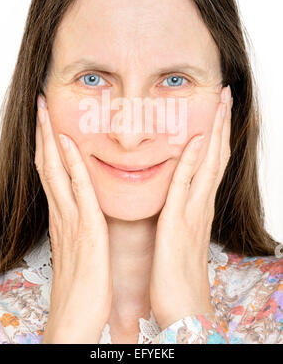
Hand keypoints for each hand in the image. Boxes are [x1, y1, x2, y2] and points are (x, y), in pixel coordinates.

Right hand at [34, 95, 111, 342]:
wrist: (76, 319)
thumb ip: (79, 227)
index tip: (47, 123)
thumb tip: (83, 211)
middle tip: (40, 107)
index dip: (47, 147)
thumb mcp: (79, 249)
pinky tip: (68, 144)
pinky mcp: (87, 229)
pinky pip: (78, 190)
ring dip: (50, 140)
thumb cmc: (82, 288)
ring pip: (56, 171)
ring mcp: (71, 220)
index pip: (51, 174)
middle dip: (43, 135)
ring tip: (45, 113)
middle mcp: (62, 214)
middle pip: (48, 166)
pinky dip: (72, 165)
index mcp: (63, 218)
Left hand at [150, 85, 231, 329]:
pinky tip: (196, 140)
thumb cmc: (178, 273)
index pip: (212, 161)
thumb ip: (180, 209)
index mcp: (199, 204)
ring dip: (214, 131)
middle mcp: (201, 203)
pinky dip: (192, 160)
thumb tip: (177, 190)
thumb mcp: (179, 232)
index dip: (218, 134)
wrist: (184, 307)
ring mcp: (193, 211)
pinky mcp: (179, 222)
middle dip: (221, 122)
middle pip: (216, 154)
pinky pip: (186, 185)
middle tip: (225, 94)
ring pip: (208, 163)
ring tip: (220, 103)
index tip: (219, 109)